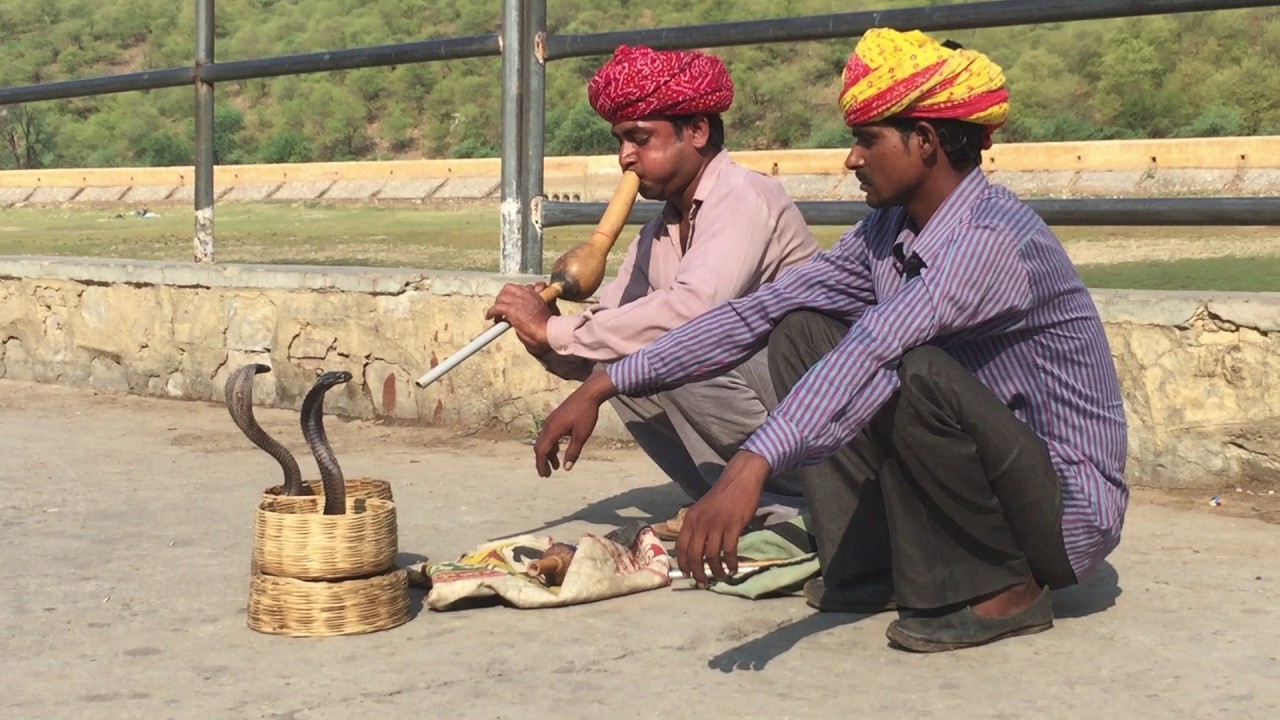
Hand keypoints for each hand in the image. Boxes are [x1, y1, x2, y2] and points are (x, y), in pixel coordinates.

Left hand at [484, 282, 559, 356]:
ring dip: (497, 305)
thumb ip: (540, 305)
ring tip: (497, 315)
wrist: (549, 332)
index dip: (516, 294)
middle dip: (503, 296)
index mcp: (537, 294)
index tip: (514, 302)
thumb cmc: (551, 326)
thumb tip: (530, 310)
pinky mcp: (512, 310)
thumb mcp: (549, 310)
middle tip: (502, 306)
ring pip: (501, 297)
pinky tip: (490, 317)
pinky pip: (496, 307)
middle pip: (509, 288)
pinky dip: (491, 312)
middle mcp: (527, 294)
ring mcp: (519, 301)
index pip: (523, 287)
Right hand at [533, 369, 617, 475]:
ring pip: (544, 441)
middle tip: (548, 473)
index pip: (542, 452)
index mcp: (552, 431)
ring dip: (548, 454)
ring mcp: (551, 420)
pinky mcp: (556, 417)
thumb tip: (566, 467)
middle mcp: (548, 425)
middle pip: (540, 447)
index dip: (542, 465)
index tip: (545, 475)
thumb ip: (573, 452)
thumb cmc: (586, 414)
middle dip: (542, 461)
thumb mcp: (581, 436)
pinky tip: (559, 449)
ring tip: (556, 465)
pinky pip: (548, 434)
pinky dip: (551, 445)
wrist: (588, 394)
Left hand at [675, 451, 769, 586]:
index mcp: (690, 518)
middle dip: (698, 572)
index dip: (683, 563)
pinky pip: (729, 550)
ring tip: (721, 576)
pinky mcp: (733, 525)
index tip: (687, 574)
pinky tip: (733, 568)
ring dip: (716, 570)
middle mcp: (701, 523)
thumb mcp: (702, 508)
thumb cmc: (722, 495)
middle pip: (695, 555)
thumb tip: (696, 549)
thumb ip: (698, 526)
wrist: (740, 479)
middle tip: (703, 582)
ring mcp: (717, 524)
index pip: (681, 546)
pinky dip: (730, 563)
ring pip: (712, 555)